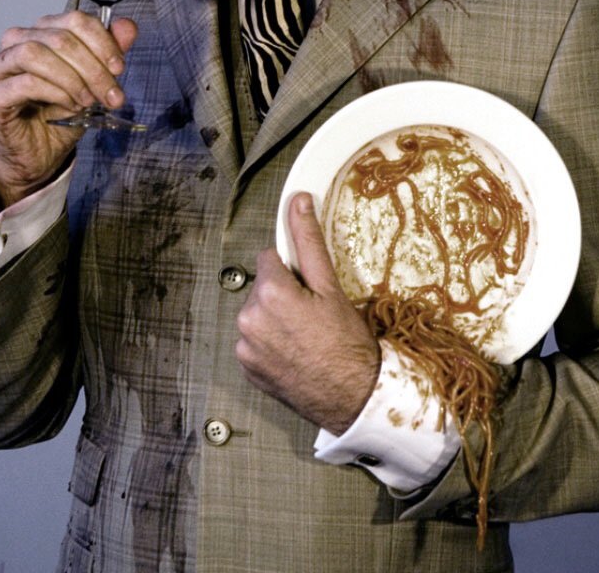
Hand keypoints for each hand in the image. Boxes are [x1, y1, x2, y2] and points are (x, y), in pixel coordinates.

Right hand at [0, 11, 137, 207]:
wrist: (37, 156)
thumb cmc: (58, 117)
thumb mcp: (92, 83)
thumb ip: (107, 54)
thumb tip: (127, 27)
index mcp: (40, 33)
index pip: (75, 20)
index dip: (103, 42)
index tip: (119, 68)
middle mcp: (15, 43)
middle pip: (59, 38)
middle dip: (93, 68)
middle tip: (110, 94)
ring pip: (35, 53)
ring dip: (72, 79)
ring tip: (87, 101)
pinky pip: (25, 83)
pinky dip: (55, 93)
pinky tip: (69, 106)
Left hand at [236, 192, 380, 434]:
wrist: (353, 398)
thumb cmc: (348, 344)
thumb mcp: (331, 287)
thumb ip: (308, 240)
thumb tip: (298, 200)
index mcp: (269, 292)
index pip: (269, 258)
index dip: (293, 272)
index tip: (311, 291)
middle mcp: (248, 318)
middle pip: (262, 287)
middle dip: (283, 295)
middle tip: (314, 316)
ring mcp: (244, 347)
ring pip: (257, 314)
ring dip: (275, 319)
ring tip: (306, 338)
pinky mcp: (246, 369)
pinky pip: (254, 342)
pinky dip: (270, 344)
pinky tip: (294, 353)